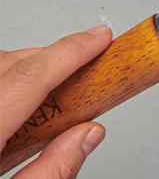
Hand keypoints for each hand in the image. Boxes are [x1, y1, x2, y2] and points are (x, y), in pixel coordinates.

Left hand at [0, 27, 110, 177]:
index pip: (31, 76)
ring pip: (0, 67)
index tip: (101, 39)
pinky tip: (18, 106)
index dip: (72, 52)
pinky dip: (9, 81)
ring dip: (27, 71)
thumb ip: (51, 171)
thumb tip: (88, 134)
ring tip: (51, 97)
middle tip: (86, 73)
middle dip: (52, 62)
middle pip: (12, 65)